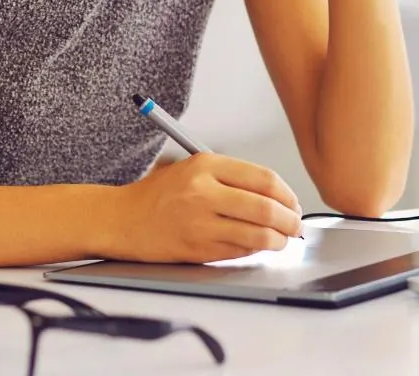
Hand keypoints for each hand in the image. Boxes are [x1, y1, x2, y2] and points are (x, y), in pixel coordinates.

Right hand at [107, 153, 303, 262]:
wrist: (121, 219)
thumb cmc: (160, 193)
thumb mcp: (195, 168)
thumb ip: (233, 177)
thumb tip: (276, 195)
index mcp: (207, 165)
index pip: (264, 179)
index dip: (287, 194)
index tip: (294, 203)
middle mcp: (204, 192)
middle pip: (265, 208)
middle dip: (289, 220)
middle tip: (296, 225)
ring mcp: (200, 223)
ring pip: (256, 235)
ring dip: (277, 240)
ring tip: (283, 240)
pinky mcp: (195, 249)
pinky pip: (237, 252)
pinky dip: (254, 251)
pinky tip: (258, 247)